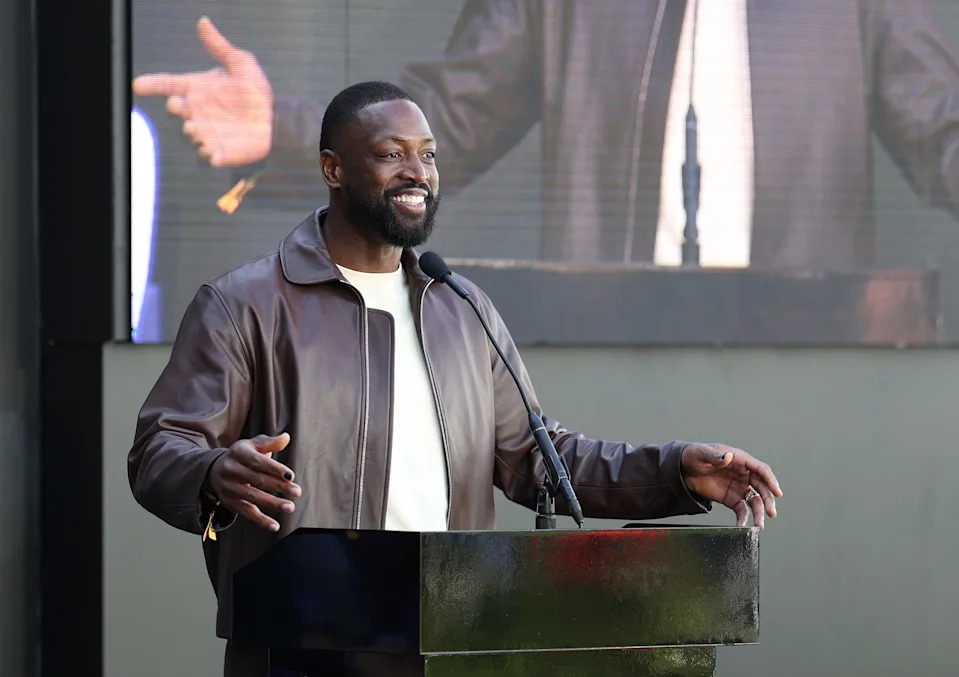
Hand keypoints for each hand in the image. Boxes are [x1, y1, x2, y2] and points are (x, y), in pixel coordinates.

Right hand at [133, 16, 273, 166]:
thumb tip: (203, 22)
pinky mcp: (221, 152)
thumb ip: (220, 47)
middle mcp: (198, 111)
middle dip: (177, 107)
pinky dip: (211, 156)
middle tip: (178, 103)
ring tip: (194, 128)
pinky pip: (211, 156)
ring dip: (192, 131)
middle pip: (179, 109)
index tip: (138, 85)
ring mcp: (207, 133)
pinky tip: (214, 154)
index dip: (153, 84)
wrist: (275, 119)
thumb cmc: (255, 92)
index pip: (169, 84)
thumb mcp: (241, 65)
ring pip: (193, 133)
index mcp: (198, 89)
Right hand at [206, 433, 299, 531]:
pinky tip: (275, 526)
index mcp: (238, 452)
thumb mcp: (254, 445)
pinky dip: (261, 521)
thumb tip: (286, 437)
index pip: (258, 462)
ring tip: (290, 507)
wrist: (216, 469)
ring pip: (252, 497)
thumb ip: (270, 442)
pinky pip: (246, 513)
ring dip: (272, 503)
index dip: (275, 469)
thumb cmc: (244, 455)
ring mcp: (228, 487)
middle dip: (279, 487)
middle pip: (257, 480)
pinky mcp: (229, 502)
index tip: (291, 476)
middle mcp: (230, 469)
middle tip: (297, 492)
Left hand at [680, 443, 781, 529]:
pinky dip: (743, 518)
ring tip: (759, 525)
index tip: (777, 493)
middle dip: (768, 500)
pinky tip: (742, 526)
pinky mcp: (731, 499)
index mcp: (740, 460)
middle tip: (771, 513)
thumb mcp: (700, 453)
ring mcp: (739, 487)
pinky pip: (741, 509)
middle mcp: (743, 474)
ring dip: (759, 512)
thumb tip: (728, 457)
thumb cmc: (694, 456)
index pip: (761, 470)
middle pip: (762, 488)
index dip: (771, 480)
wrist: (682, 470)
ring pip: (755, 500)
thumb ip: (714, 456)